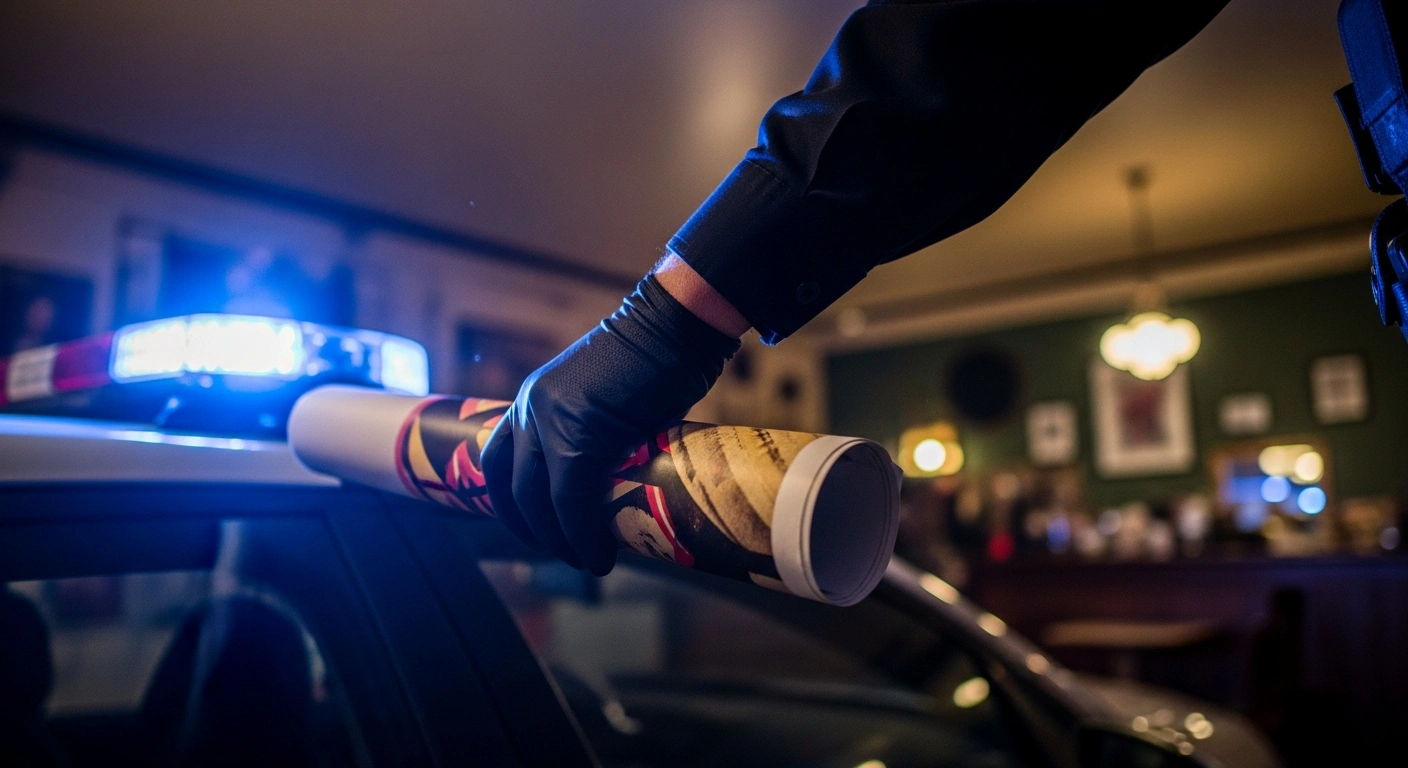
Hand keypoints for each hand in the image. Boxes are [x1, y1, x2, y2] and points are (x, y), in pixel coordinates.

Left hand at [481, 272, 741, 573]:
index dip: (512, 506)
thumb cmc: (657, 358)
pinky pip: (571, 498)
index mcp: (532, 399)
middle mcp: (531, 408)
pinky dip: (584, 533)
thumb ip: (592, 431)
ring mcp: (551, 419)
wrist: (675, 326)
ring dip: (561, 540)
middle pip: (514, 487)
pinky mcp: (579, 433)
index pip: (499, 462)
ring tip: (588, 561)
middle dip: (536, 531)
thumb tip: (608, 479)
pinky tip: (602, 554)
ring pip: (539, 499)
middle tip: (567, 555)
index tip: (535, 532)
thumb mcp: (605, 398)